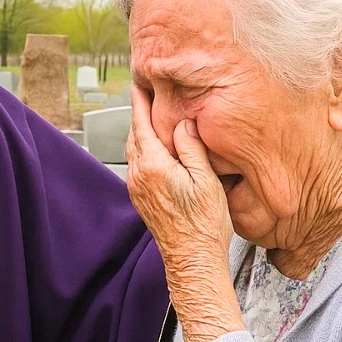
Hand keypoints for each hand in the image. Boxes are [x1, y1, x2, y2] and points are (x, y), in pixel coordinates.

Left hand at [125, 85, 232, 265]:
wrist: (193, 259)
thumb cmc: (204, 225)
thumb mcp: (206, 180)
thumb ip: (191, 147)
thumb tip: (182, 122)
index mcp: (153, 166)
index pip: (141, 123)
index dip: (140, 100)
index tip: (140, 82)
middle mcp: (139, 175)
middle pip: (135, 133)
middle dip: (140, 112)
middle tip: (147, 92)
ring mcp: (137, 188)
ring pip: (134, 148)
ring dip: (141, 130)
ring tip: (153, 115)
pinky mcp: (141, 197)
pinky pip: (138, 163)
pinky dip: (144, 147)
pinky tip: (157, 147)